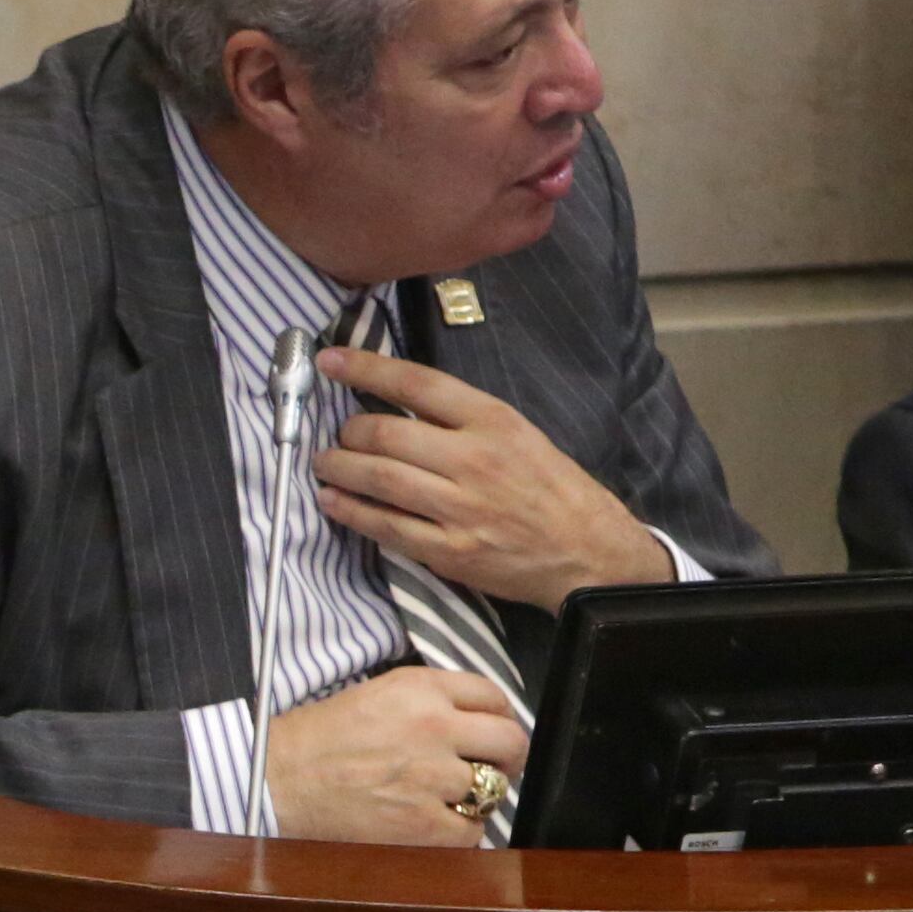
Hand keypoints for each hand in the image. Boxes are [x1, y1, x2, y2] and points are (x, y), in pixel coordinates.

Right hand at [262, 667, 532, 847]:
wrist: (271, 783)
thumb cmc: (312, 742)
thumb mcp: (375, 695)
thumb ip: (429, 701)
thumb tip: (478, 722)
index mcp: (419, 689)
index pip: (494, 696)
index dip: (499, 718)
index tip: (490, 734)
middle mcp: (432, 727)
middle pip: (510, 741)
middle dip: (505, 758)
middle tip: (488, 770)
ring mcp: (431, 777)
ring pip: (493, 790)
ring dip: (474, 798)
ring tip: (441, 800)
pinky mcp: (423, 824)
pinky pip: (472, 832)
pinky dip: (456, 834)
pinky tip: (427, 826)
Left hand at [311, 347, 672, 608]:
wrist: (588, 550)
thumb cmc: (550, 487)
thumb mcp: (519, 434)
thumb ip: (461, 419)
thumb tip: (395, 401)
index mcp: (494, 421)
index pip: (418, 384)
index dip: (366, 368)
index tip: (330, 360)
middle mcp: (475, 460)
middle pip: (385, 434)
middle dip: (347, 432)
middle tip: (337, 435)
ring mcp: (461, 508)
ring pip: (378, 479)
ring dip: (337, 469)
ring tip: (323, 465)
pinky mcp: (449, 549)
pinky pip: (385, 526)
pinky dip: (350, 511)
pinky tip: (332, 502)